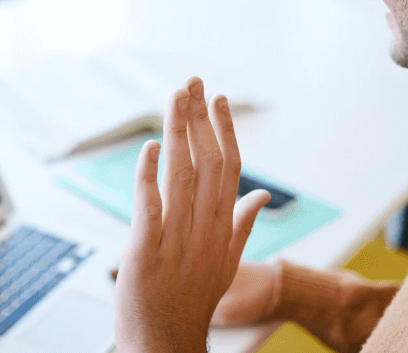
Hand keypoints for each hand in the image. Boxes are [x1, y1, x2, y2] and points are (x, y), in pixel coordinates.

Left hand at [115, 77, 270, 352]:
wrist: (167, 346)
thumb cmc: (193, 302)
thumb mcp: (226, 263)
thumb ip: (243, 224)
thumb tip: (263, 196)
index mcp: (222, 228)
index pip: (230, 169)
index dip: (225, 131)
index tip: (219, 99)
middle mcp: (204, 229)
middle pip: (208, 162)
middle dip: (200, 118)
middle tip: (193, 81)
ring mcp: (176, 240)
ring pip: (181, 175)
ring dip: (178, 132)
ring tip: (175, 96)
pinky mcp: (144, 251)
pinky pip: (149, 206)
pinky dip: (149, 174)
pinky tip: (150, 147)